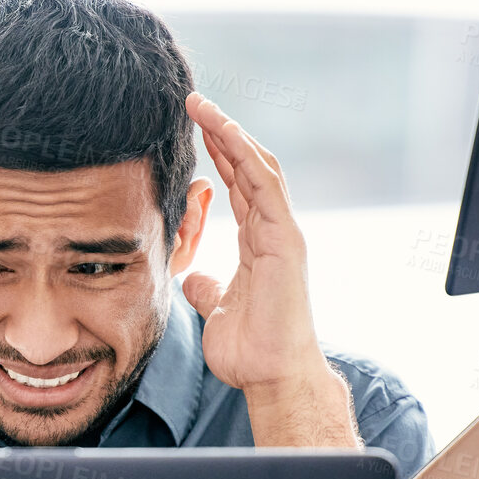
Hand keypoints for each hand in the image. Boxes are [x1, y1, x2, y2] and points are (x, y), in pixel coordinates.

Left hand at [180, 93, 356, 445]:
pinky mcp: (285, 239)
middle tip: (193, 103)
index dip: (219, 155)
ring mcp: (283, 233)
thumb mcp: (216, 310)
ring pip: (259, 167)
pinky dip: (244, 155)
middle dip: (223, 133)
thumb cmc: (250, 351)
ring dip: (230, 133)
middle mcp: (274, 232)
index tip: (192, 129)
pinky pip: (265, 186)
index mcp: (260, 244)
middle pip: (250, 167)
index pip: (239, 186)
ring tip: (202, 106)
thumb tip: (195, 280)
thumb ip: (208, 288)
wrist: (273, 375)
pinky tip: (224, 131)